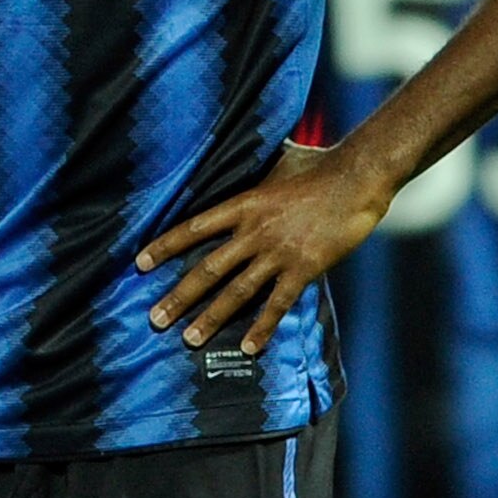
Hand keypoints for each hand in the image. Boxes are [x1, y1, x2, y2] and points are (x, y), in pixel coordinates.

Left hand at [137, 141, 390, 358]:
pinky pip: (278, 304)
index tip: (140, 263)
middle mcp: (255, 231)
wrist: (358, 176)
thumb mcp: (281, 159)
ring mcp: (279, 252)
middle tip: (155, 319)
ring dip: (211, 318)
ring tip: (188, 339)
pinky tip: (248, 348)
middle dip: (178, 296)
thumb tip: (247, 150)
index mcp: (245, 203)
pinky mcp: (304, 268)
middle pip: (208, 269)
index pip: (194, 228)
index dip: (165, 246)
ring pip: (236, 292)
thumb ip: (260, 168)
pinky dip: (262, 327)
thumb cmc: (322, 162)